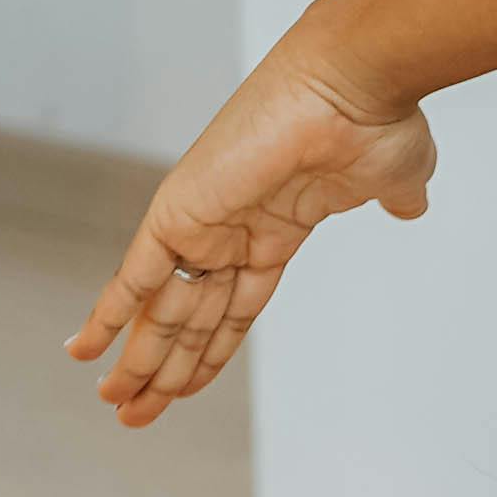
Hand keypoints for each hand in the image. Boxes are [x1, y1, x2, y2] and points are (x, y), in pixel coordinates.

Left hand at [65, 41, 438, 422]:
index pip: (234, 306)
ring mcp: (204, 221)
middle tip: (135, 413)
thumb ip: (395, 197)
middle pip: (190, 317)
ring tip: (117, 404)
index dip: (210, 350)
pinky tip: (86, 349)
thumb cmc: (375, 122)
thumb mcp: (396, 177)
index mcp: (276, 227)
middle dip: (163, 369)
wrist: (350, 83)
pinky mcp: (180, 212)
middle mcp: (232, 228)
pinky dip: (109, 312)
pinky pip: (135, 275)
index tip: (187, 386)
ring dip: (138, 360)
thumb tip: (410, 204)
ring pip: (162, 309)